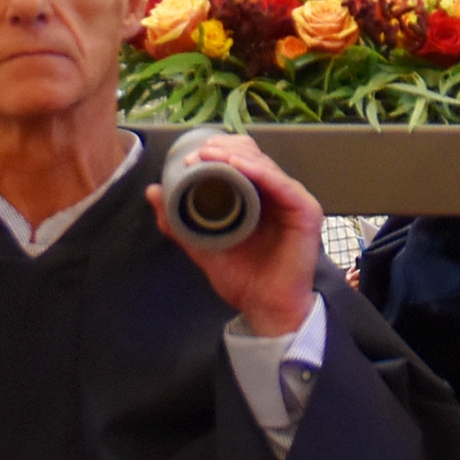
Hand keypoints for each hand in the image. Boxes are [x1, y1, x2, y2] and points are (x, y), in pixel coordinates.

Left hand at [149, 134, 323, 337]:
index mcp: (258, 198)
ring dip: (236, 156)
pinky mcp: (306, 211)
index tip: (191, 157)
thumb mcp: (203, 246)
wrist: (266, 309)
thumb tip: (153, 192)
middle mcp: (277, 195)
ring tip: (211, 156)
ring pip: (266, 165)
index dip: (218, 152)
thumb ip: (179, 223)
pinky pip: (282, 184)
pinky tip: (238, 166)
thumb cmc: (243, 279)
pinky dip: (259, 172)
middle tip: (198, 155)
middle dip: (224, 149)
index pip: (242, 161)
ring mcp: (293, 201)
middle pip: (254, 156)